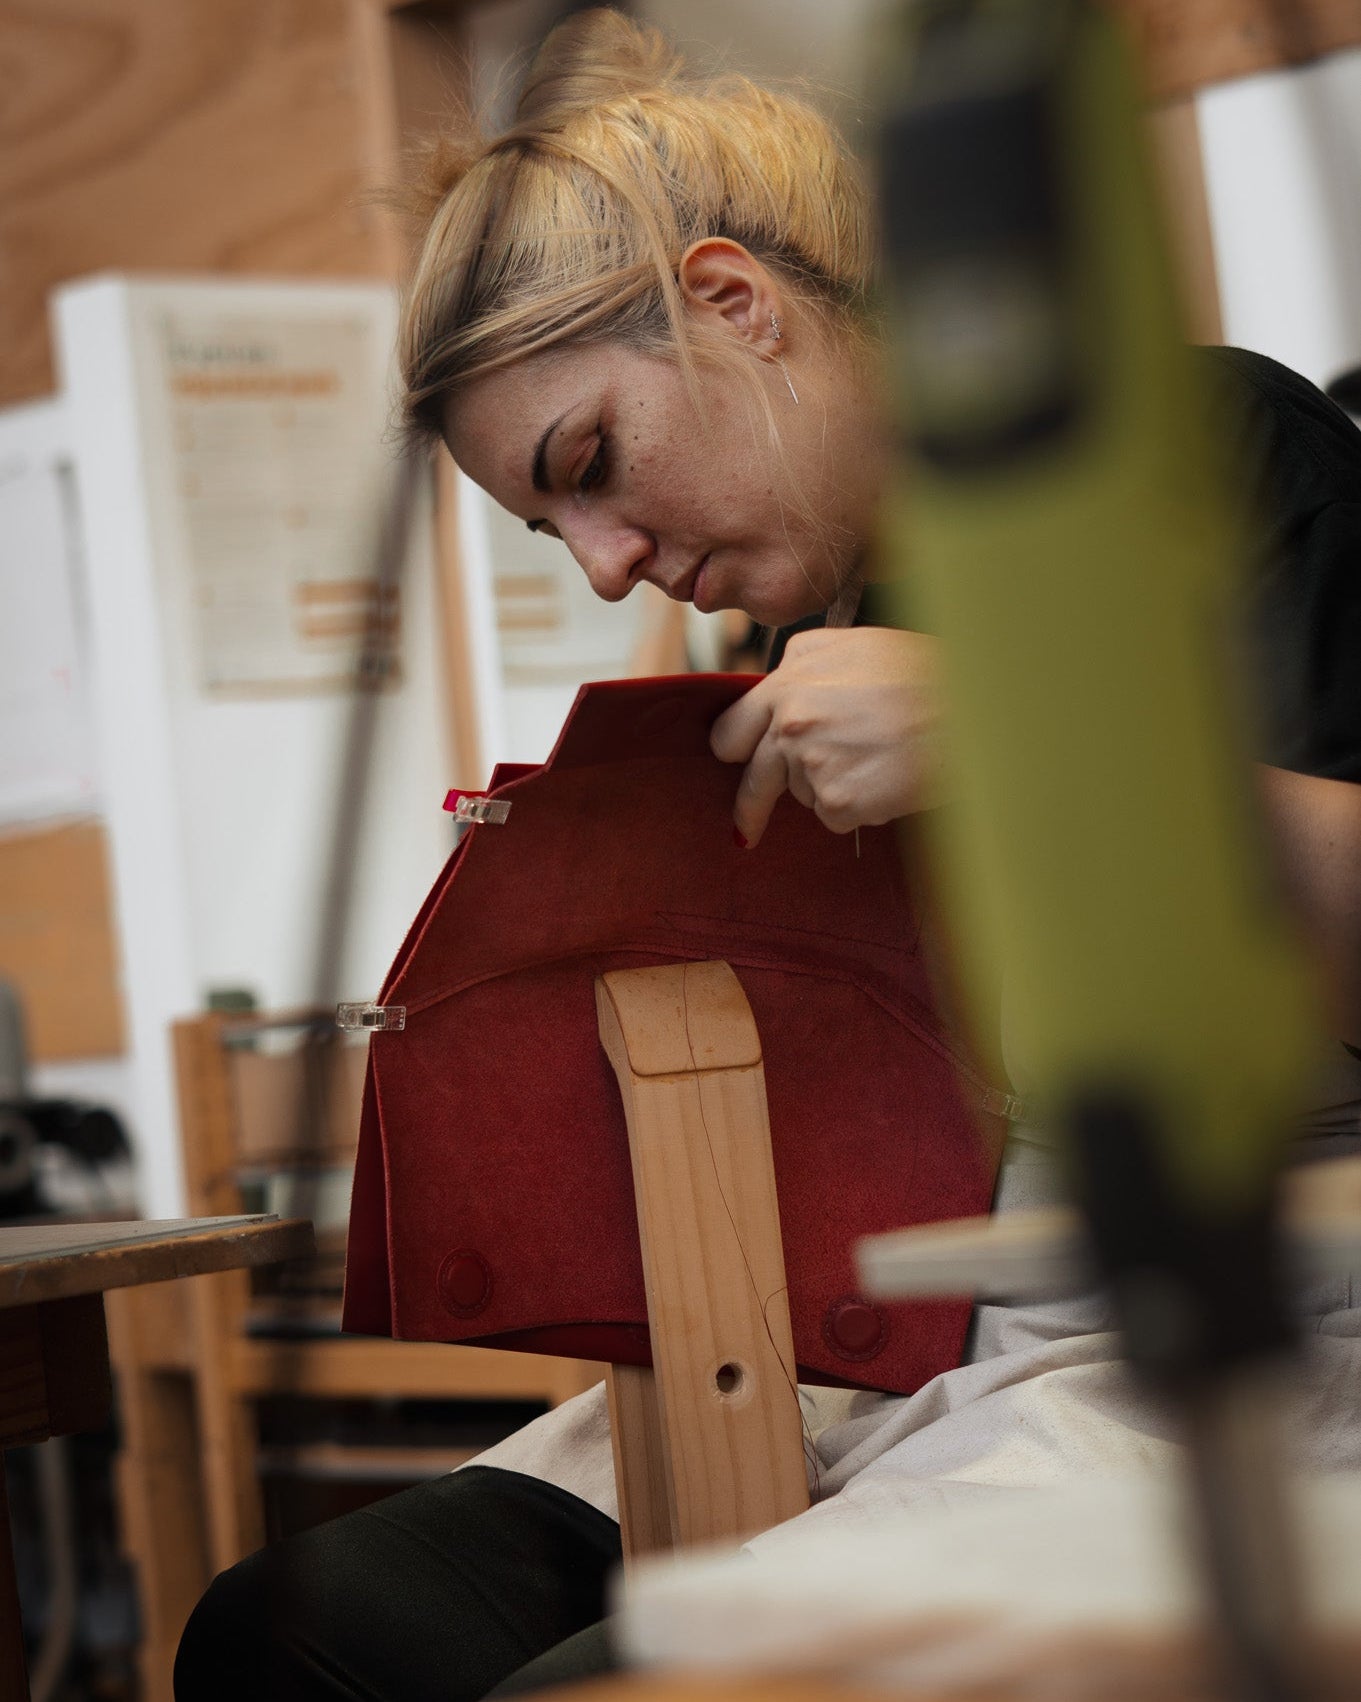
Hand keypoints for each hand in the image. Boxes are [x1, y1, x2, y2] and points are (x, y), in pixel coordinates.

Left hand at [709, 626, 948, 846]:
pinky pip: (836, 818)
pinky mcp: (837, 801)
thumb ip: (807, 669)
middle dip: (750, 807)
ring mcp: (811, 761)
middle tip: (745, 831)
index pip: (734, 725)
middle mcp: (791, 718)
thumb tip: (781, 698)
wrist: (977, 708)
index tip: (736, 765)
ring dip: (835, 789)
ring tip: (881, 760)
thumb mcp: (858, 647)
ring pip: (805, 795)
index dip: (736, 749)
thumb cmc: (929, 675)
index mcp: (792, 676)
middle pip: (754, 778)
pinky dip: (861, 809)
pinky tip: (889, 781)